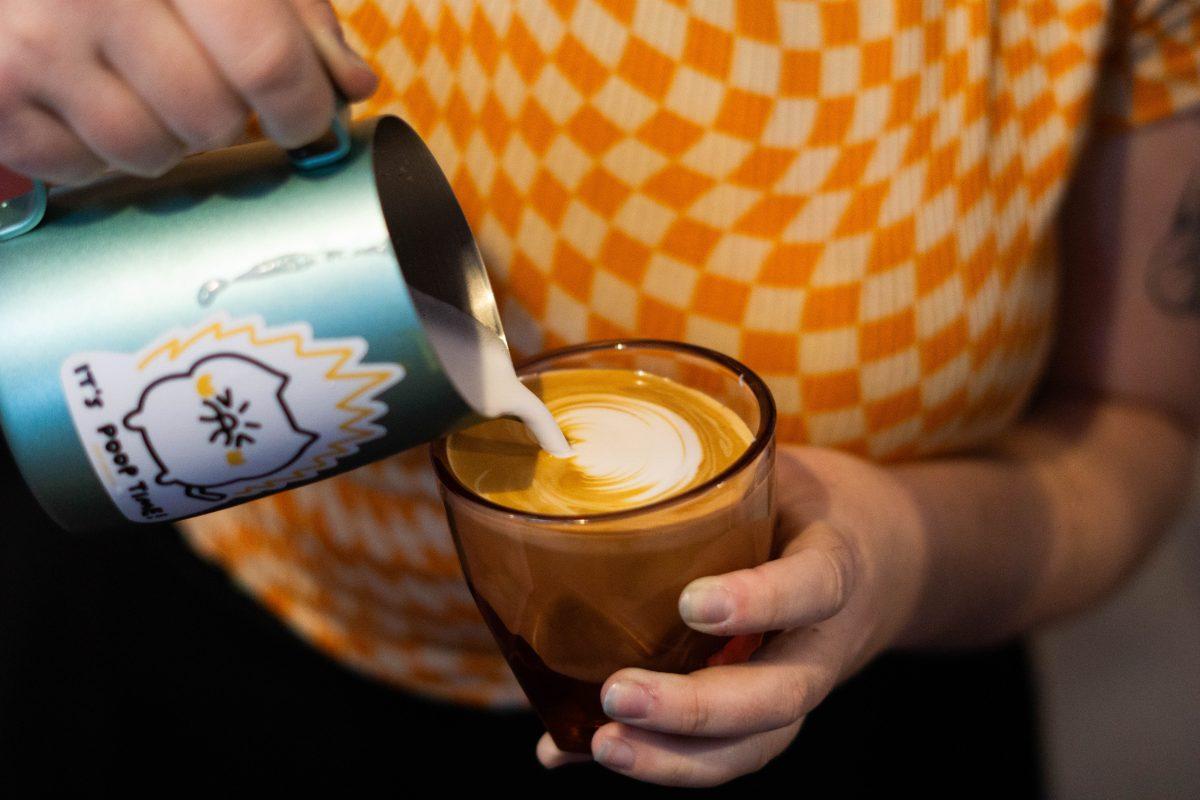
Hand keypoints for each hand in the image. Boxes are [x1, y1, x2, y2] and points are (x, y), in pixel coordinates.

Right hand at [0, 0, 376, 183]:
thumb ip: (293, 11)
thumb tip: (350, 83)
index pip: (267, 60)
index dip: (302, 106)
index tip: (307, 116)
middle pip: (212, 118)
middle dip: (230, 117)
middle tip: (208, 82)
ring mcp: (33, 47)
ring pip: (151, 153)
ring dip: (168, 137)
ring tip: (144, 83)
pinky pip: (84, 170)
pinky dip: (101, 152)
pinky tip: (89, 97)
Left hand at [537, 446, 928, 786]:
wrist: (879, 558)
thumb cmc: (805, 506)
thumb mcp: (776, 475)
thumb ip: (711, 483)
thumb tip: (601, 466)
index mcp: (835, 565)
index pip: (814, 588)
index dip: (760, 601)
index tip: (693, 603)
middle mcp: (822, 642)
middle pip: (779, 696)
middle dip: (697, 708)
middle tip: (620, 694)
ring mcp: (795, 686)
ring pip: (754, 745)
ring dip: (674, 756)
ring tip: (603, 744)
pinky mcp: (764, 714)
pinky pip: (722, 752)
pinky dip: (651, 758)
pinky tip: (572, 751)